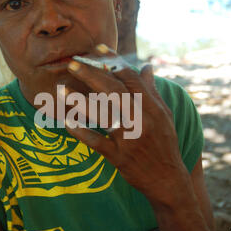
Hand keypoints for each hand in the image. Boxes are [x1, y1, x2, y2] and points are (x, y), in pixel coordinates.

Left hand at [64, 45, 190, 206]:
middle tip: (72, 63)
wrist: (167, 180)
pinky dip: (82, 132)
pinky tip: (68, 122)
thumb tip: (146, 66)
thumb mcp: (164, 115)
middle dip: (91, 75)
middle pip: (113, 91)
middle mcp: (141, 120)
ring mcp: (129, 139)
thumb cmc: (165, 143)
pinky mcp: (119, 157)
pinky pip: (97, 142)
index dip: (113, 62)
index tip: (97, 50)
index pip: (130, 78)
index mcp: (152, 107)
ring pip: (102, 115)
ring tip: (62, 90)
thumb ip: (152, 91)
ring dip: (80, 101)